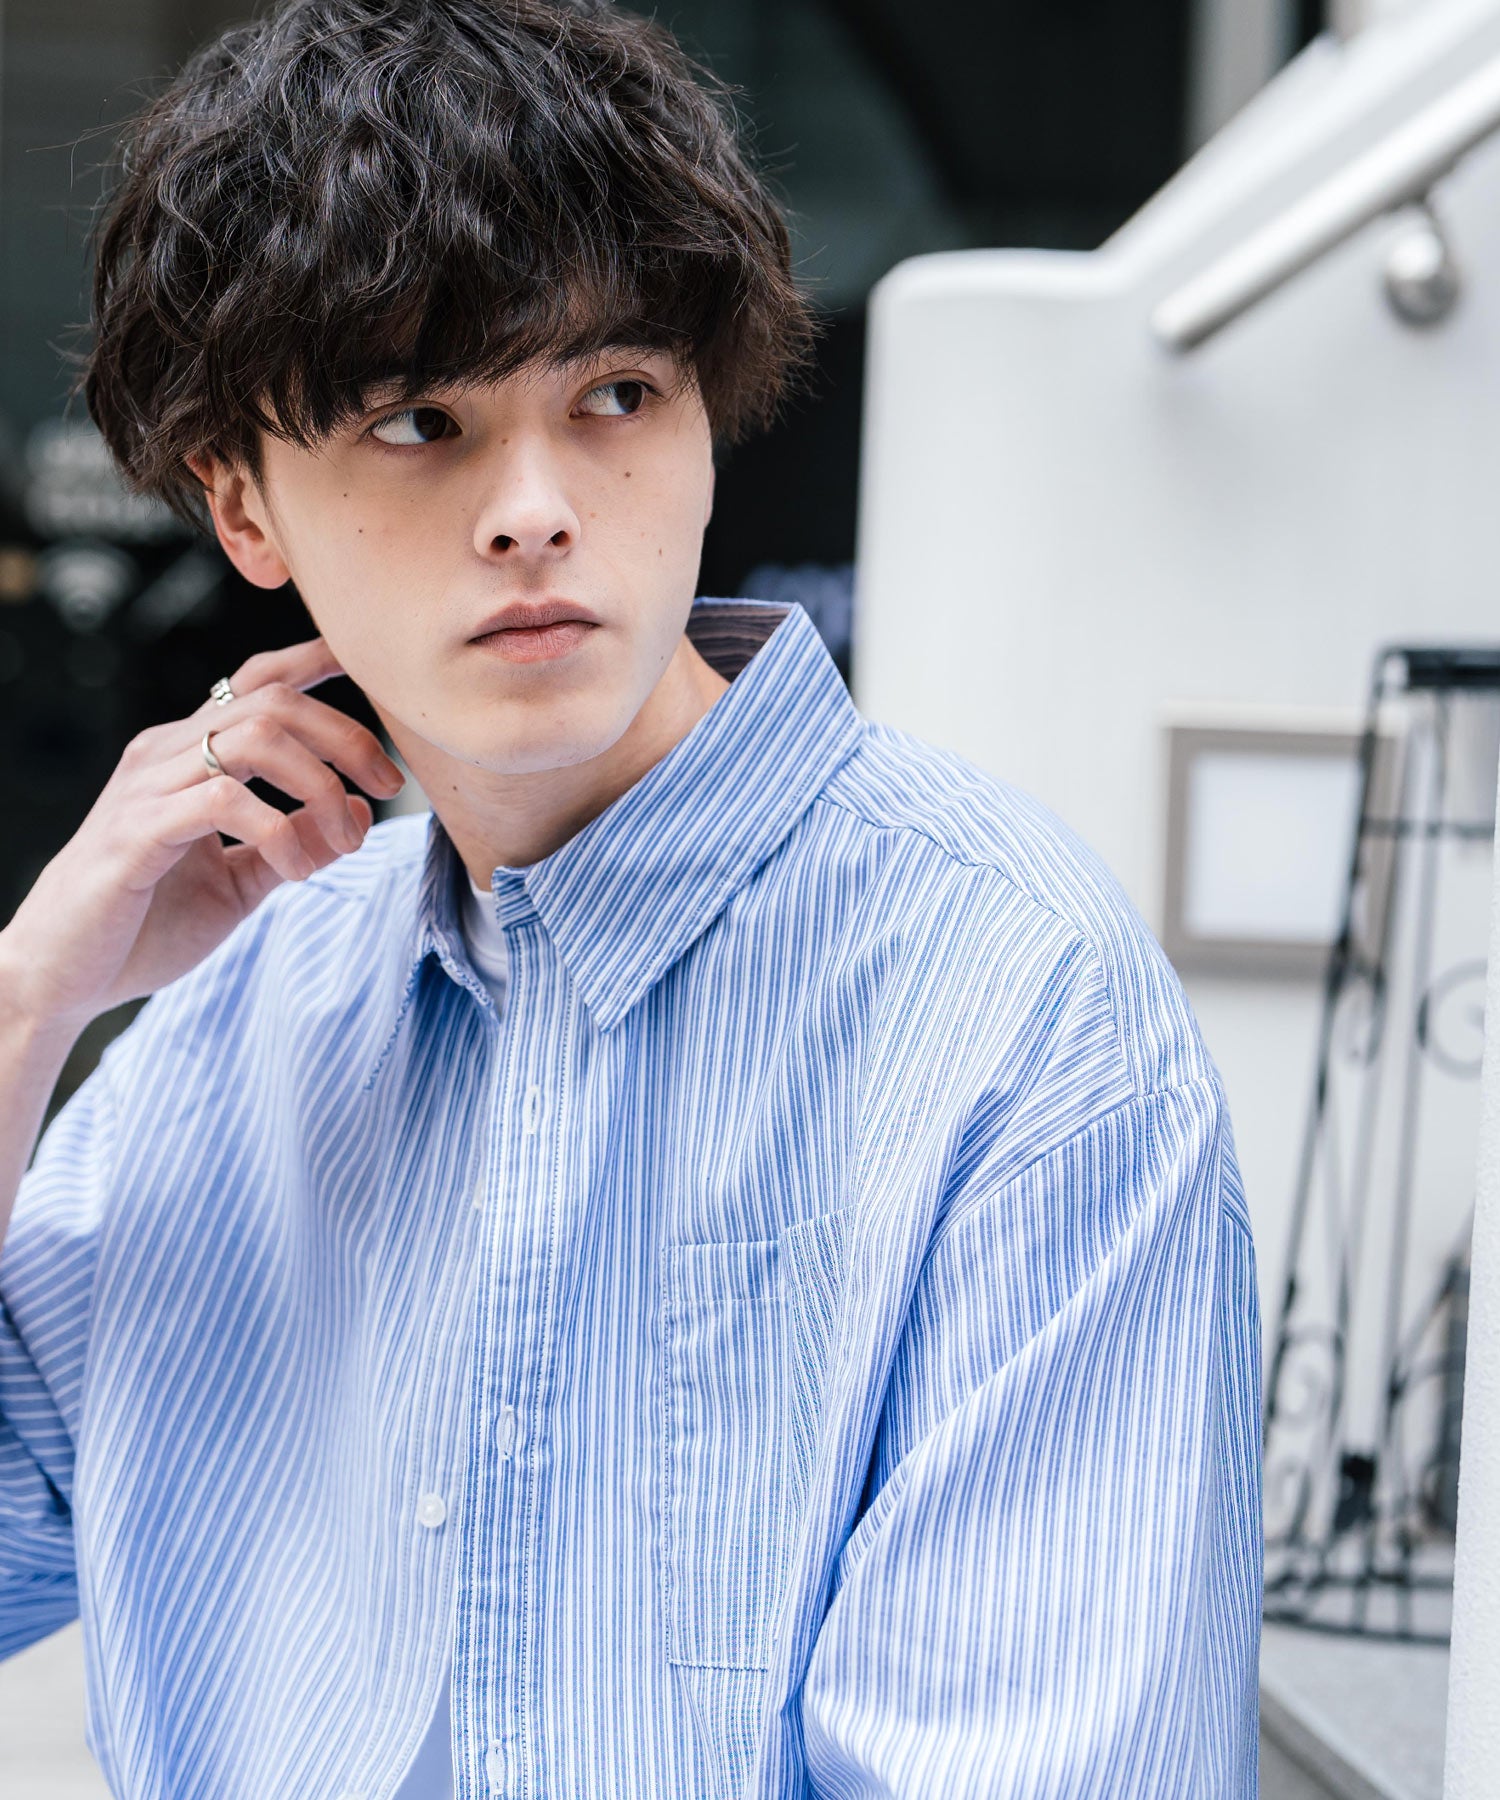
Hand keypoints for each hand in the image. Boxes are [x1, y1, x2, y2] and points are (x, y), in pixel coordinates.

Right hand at [0, 637, 405, 1033]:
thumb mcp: (243, 880)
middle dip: (347, 736)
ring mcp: (149, 788)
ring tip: (344, 839)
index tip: (372, 671)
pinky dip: (279, 831)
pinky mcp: (137, 831)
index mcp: (189, 754)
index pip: (257, 683)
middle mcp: (167, 753)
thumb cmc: (146, 924)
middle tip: (391, 785)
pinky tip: (295, 870)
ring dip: (320, 785)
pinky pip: (224, 800)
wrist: (64, 976)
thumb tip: (362, 812)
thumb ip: (298, 842)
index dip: (316, 663)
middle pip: (274, 702)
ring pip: (255, 739)